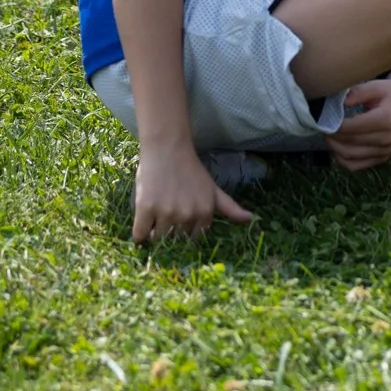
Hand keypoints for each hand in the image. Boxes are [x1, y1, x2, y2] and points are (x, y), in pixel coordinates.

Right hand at [132, 142, 251, 242]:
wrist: (167, 149)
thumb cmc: (191, 170)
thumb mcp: (213, 188)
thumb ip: (229, 207)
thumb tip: (250, 220)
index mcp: (204, 213)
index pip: (194, 239)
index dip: (185, 233)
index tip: (179, 224)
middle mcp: (187, 215)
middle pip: (176, 240)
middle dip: (170, 234)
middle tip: (166, 219)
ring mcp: (166, 213)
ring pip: (158, 239)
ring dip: (154, 235)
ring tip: (154, 220)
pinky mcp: (146, 209)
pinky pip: (139, 234)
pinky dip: (139, 235)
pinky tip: (142, 226)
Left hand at [328, 72, 390, 170]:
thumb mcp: (377, 86)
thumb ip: (357, 93)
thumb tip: (338, 103)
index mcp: (385, 120)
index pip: (352, 128)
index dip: (334, 126)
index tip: (323, 120)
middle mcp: (386, 138)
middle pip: (350, 143)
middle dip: (332, 136)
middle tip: (322, 127)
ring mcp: (385, 150)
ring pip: (351, 156)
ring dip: (335, 148)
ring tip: (329, 136)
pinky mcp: (382, 157)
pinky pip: (357, 166)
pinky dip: (343, 161)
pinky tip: (337, 149)